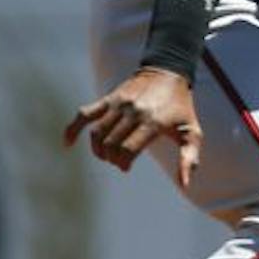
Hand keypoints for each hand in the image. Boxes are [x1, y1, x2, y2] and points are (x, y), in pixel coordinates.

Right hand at [63, 67, 201, 187]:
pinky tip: (67, 143)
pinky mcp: (108, 98)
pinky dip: (73, 129)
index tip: (125, 167)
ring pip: (97, 133)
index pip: (127, 149)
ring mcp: (118, 104)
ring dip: (97, 149)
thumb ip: (188, 159)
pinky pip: (84, 114)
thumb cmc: (181, 108)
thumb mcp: (191, 132)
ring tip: (105, 155)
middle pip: (111, 143)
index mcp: (153, 122)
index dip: (122, 163)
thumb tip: (184, 185)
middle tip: (118, 161)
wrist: (169, 73)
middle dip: (111, 158)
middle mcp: (133, 112)